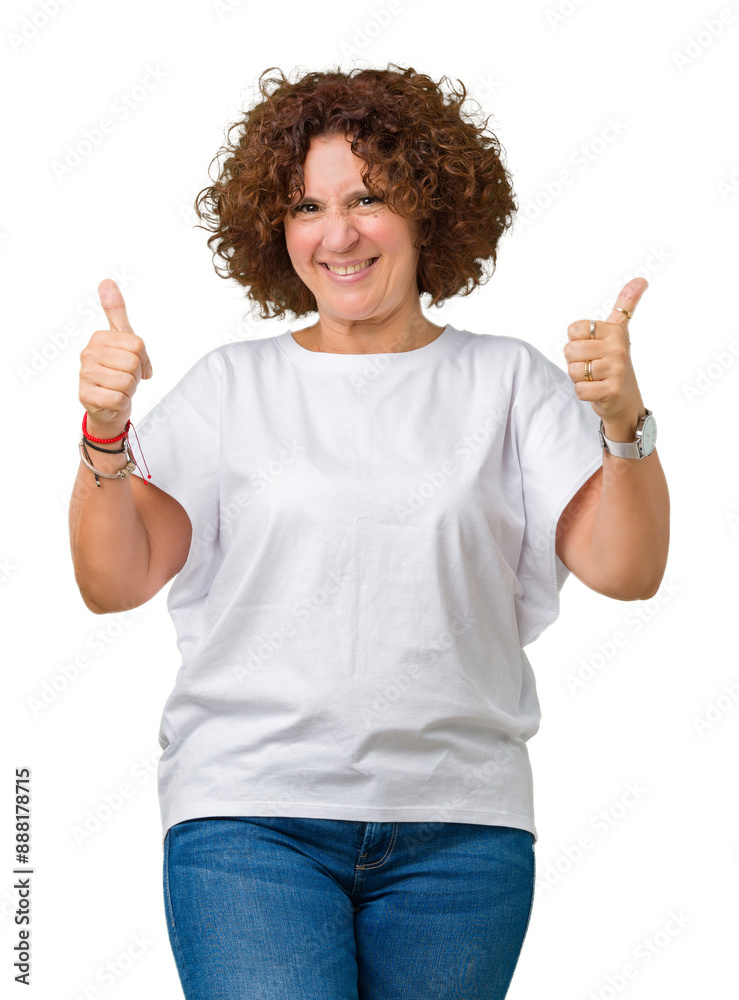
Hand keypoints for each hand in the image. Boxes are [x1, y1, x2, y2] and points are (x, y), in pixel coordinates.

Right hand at [79, 279, 152, 436]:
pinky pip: (119, 398)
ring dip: (129, 389)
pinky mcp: (86, 396)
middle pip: (132, 362)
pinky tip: (113, 399)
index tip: (136, 364)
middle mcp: (87, 353)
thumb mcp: (122, 339)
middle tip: (126, 378)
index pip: (137, 344)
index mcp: (98, 337)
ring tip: (119, 388)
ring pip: (127, 381)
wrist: (109, 405)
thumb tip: (106, 281)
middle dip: (136, 375)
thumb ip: (116, 311)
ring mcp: (84, 375)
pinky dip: (122, 402)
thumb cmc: (117, 370)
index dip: (144, 359)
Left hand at [563, 277, 647, 436]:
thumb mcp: (619, 331)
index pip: (574, 330)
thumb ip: (626, 305)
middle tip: (592, 366)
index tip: (592, 348)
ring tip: (595, 378)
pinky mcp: (612, 390)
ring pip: (574, 370)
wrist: (626, 400)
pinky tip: (597, 391)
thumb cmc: (614, 363)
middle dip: (575, 362)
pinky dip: (583, 393)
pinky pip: (580, 389)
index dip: (576, 342)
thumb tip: (641, 279)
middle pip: (570, 350)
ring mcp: (616, 369)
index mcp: (615, 331)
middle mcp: (618, 347)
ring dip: (579, 378)